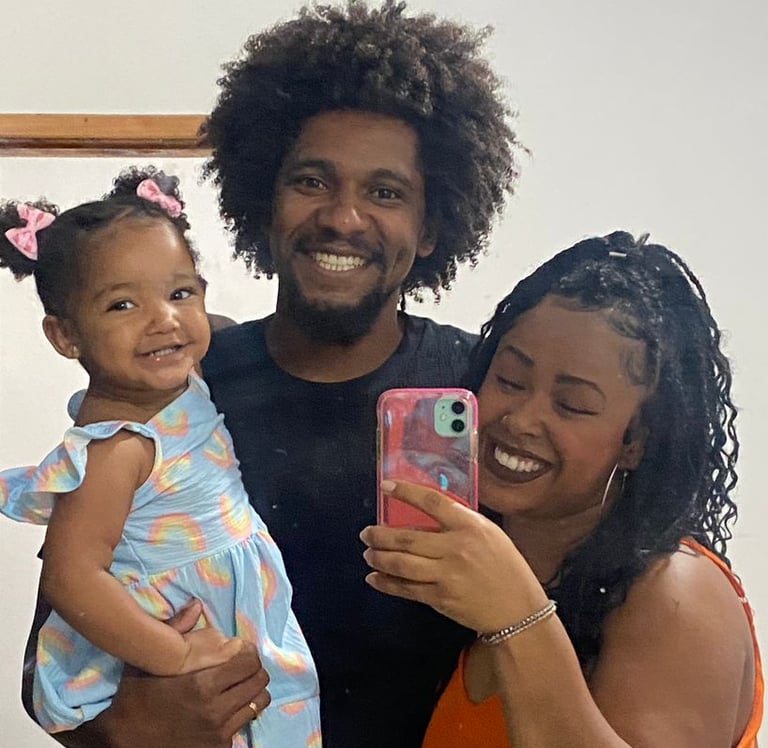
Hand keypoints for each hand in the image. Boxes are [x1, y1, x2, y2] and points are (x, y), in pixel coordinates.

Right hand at [60, 600, 270, 747]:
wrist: (124, 742)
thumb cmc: (136, 698)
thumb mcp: (149, 662)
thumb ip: (176, 630)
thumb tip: (196, 605)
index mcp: (202, 685)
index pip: (250, 662)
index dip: (248, 652)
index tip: (240, 649)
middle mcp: (216, 709)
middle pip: (259, 681)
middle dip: (253, 669)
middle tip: (242, 665)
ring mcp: (219, 731)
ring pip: (258, 702)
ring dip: (252, 690)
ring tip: (239, 684)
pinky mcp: (219, 747)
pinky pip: (245, 723)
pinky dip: (241, 712)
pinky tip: (228, 706)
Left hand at [360, 481, 548, 632]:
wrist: (518, 609)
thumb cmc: (505, 566)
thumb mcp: (489, 534)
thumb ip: (459, 522)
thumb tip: (426, 511)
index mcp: (470, 526)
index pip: (432, 502)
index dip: (406, 492)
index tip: (386, 486)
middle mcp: (456, 548)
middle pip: (407, 537)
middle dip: (380, 535)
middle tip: (366, 532)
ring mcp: (447, 575)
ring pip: (401, 564)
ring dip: (379, 557)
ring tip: (368, 553)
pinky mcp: (440, 598)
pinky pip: (406, 589)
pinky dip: (386, 583)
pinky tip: (374, 577)